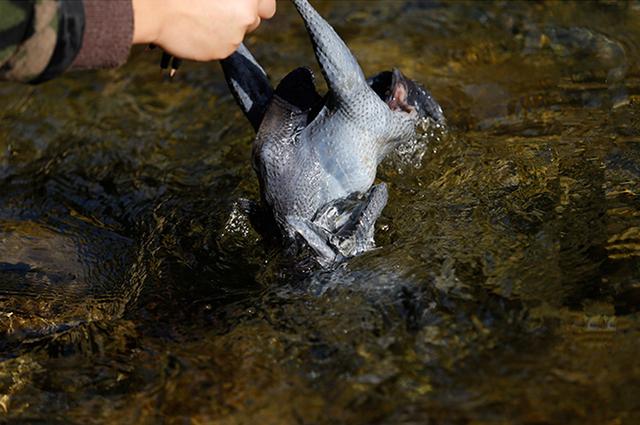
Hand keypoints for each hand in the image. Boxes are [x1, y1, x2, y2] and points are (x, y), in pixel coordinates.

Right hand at [132, 0, 276, 60]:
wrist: (157, 10)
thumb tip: (245, 2)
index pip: (268, 7)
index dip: (257, 6)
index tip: (244, 5)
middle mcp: (247, 15)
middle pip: (255, 21)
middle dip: (241, 17)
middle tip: (216, 8)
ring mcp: (236, 36)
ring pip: (237, 35)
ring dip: (225, 28)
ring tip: (200, 16)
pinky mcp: (224, 52)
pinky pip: (224, 46)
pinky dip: (214, 40)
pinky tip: (196, 28)